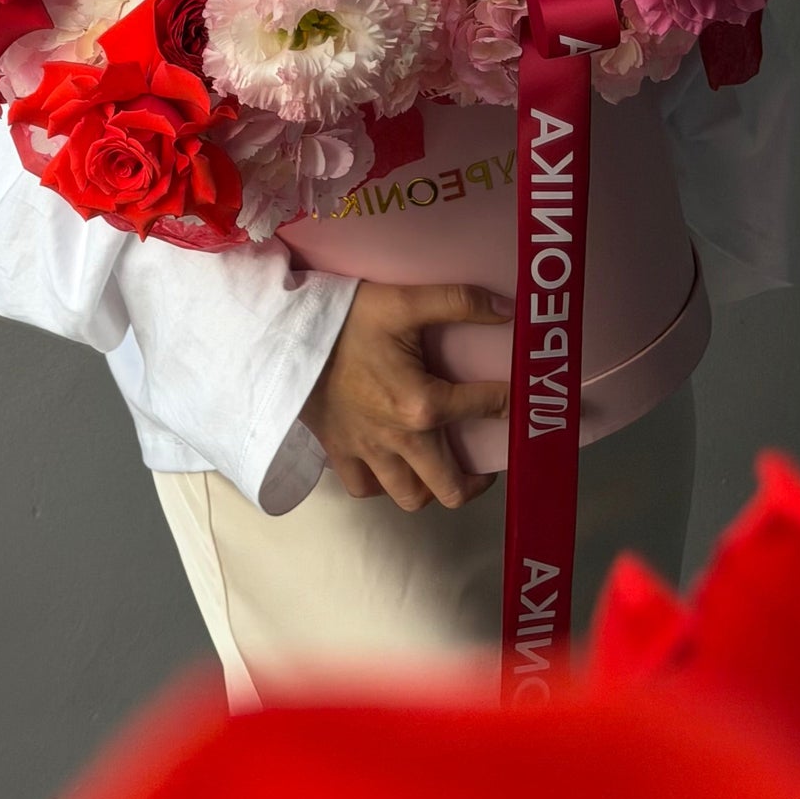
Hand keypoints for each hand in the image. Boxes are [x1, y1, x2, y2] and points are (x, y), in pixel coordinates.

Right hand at [299, 280, 513, 511]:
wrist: (285, 334)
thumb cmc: (347, 317)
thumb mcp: (404, 301)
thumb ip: (458, 301)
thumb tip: (507, 310)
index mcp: (423, 403)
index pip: (486, 407)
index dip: (508, 400)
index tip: (514, 397)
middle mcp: (400, 439)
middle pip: (452, 487)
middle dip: (477, 479)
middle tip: (483, 460)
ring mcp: (369, 452)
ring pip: (412, 497)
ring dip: (432, 488)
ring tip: (441, 468)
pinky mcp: (340, 453)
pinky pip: (367, 488)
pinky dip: (383, 484)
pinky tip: (393, 465)